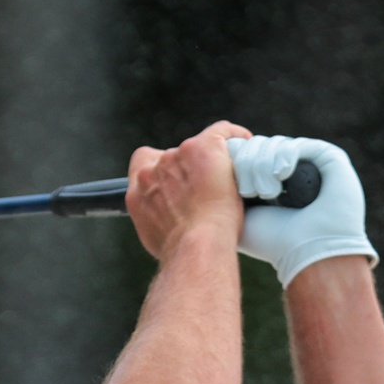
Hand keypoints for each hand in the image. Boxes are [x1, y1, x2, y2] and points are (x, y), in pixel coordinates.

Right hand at [127, 120, 249, 260]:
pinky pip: (222, 132)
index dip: (163, 171)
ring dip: (211, 161)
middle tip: (208, 190)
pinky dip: (234, 137)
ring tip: (228, 181)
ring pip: (199, 149)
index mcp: (138, 187)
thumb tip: (170, 220)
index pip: (145, 164)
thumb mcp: (154, 235)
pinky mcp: (204, 147)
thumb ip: (156, 216)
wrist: (196, 247)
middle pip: (174, 157)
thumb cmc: (180, 250)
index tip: (178, 183)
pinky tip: (245, 144)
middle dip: (189, 170)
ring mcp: (179, 155)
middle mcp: (155, 167)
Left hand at [226, 135, 376, 287]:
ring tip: (267, 193)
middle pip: (256, 145)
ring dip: (263, 166)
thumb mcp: (236, 217)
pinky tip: (282, 176)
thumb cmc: (272, 243)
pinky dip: (283, 157)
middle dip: (247, 164)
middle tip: (249, 192)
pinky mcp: (326, 157)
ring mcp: (308, 161)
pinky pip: (296, 145)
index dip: (236, 161)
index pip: (245, 152)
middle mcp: (287, 167)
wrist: (306, 253)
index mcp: (267, 178)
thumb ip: (218, 194)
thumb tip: (201, 170)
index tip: (237, 187)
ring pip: (273, 144)